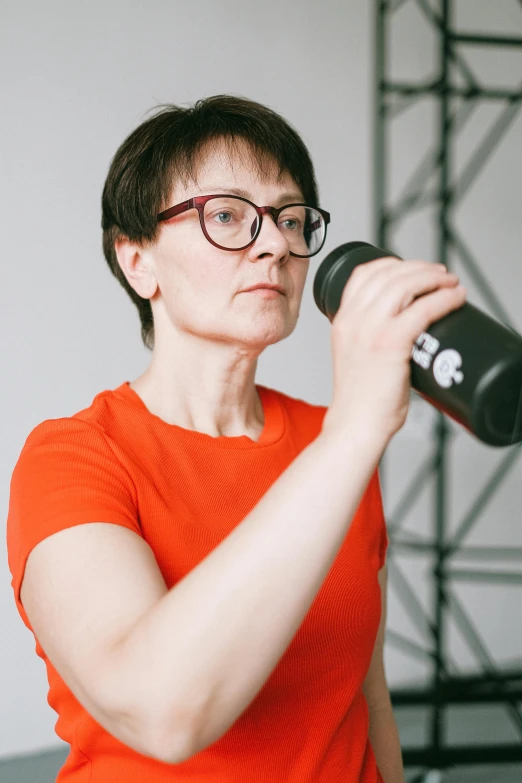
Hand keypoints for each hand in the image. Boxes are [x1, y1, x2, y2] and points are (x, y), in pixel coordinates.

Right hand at [321, 258, 466, 444]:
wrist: (355, 424)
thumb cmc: (361, 399)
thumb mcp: (354, 355)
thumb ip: (371, 335)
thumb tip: (408, 325)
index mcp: (342, 321)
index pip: (363, 274)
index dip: (392, 264)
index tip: (413, 270)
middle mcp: (352, 320)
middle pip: (388, 273)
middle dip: (420, 267)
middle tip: (440, 274)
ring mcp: (369, 330)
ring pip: (405, 284)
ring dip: (433, 278)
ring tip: (450, 283)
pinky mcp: (389, 343)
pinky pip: (422, 309)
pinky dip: (443, 299)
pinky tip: (454, 299)